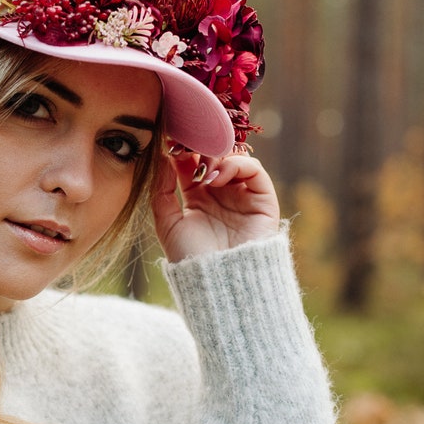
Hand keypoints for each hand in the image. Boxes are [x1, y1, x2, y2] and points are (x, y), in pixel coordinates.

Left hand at [151, 149, 279, 262]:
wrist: (218, 282)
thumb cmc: (190, 258)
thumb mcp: (167, 223)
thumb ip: (161, 190)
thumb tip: (163, 158)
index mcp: (198, 196)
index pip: (191, 162)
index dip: (182, 149)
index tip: (170, 141)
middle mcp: (221, 192)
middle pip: (213, 154)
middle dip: (199, 146)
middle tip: (186, 144)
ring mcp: (242, 194)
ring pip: (233, 157)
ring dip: (216, 155)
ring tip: (202, 167)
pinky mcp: (262, 199)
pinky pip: (253, 169)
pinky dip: (235, 165)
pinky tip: (216, 178)